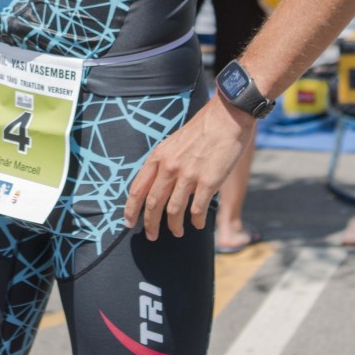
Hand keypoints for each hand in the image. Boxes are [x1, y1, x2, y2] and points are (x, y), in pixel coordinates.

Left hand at [124, 94, 255, 239]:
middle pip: (153, 203)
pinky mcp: (208, 182)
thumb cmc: (201, 130)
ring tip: (177, 232)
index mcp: (159, 156)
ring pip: (173, 211)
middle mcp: (170, 166)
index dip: (131, 208)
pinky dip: (196, 221)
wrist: (226, 118)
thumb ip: (165, 163)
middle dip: (150, 223)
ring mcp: (188, 175)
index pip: (138, 188)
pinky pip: (197, 210)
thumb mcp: (174, 142)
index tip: (129, 222)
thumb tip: (158, 186)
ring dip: (173, 226)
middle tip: (151, 236)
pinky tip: (197, 225)